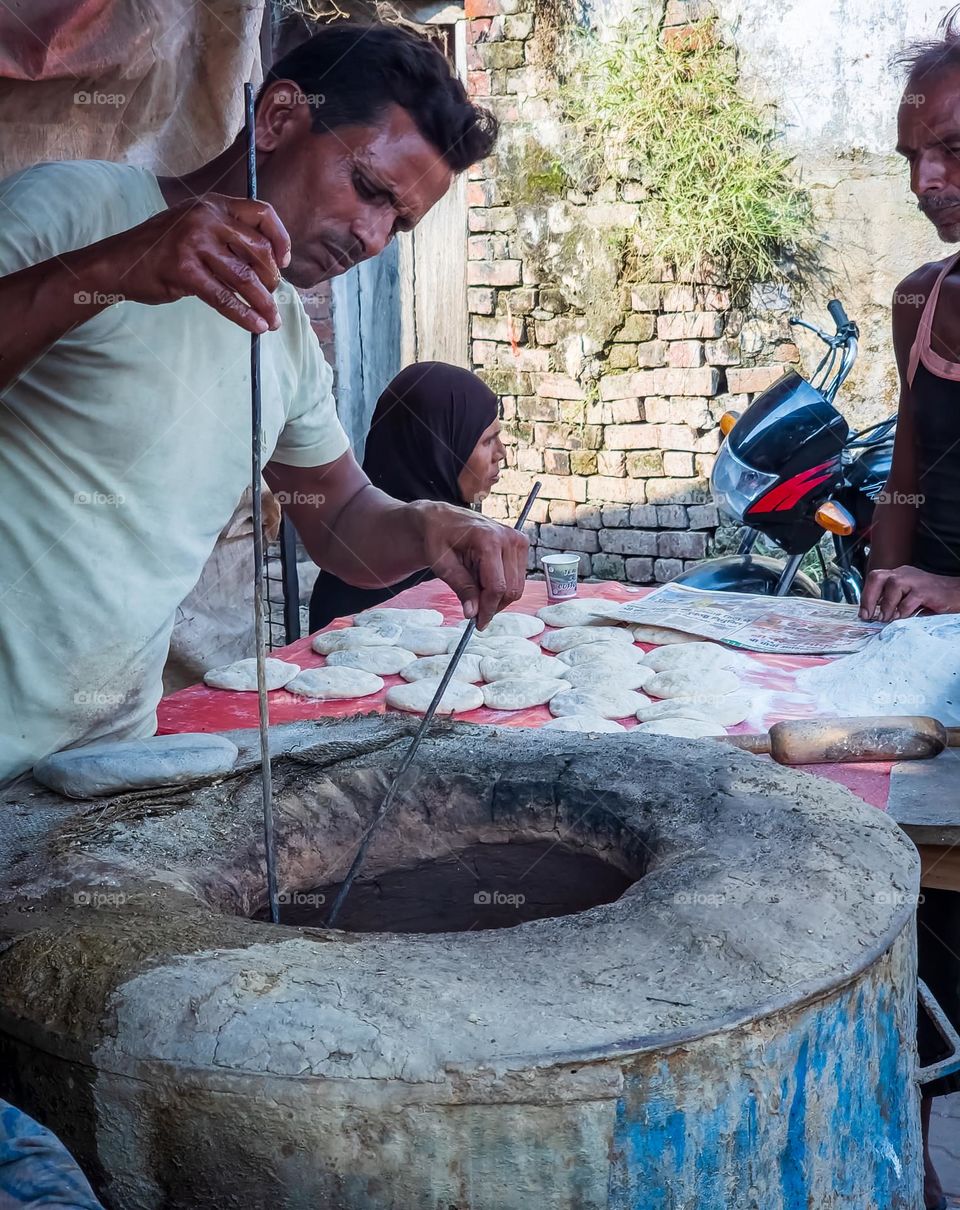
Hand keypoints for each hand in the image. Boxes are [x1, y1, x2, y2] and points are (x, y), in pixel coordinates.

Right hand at [95, 195, 290, 333]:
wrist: (119, 262)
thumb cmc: (163, 249)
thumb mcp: (196, 227)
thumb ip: (228, 238)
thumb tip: (269, 266)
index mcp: (213, 205)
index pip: (262, 213)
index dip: (280, 239)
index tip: (284, 262)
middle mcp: (206, 218)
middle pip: (259, 251)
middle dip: (273, 280)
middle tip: (273, 298)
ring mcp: (194, 243)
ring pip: (244, 278)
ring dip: (264, 304)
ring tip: (272, 322)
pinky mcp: (184, 271)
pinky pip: (224, 298)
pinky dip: (244, 315)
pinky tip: (256, 326)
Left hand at [417, 502, 527, 629]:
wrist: (443, 518)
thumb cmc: (439, 537)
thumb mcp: (442, 565)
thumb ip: (461, 587)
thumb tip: (473, 613)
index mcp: (488, 540)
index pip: (496, 586)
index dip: (487, 609)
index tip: (478, 623)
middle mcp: (509, 538)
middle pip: (510, 589)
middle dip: (493, 606)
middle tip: (475, 614)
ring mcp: (518, 540)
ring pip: (516, 586)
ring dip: (497, 596)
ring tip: (475, 591)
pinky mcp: (520, 544)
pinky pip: (517, 577)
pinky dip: (502, 586)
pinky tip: (484, 580)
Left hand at [859, 565, 959, 620]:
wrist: (957, 593)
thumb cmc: (933, 597)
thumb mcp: (909, 596)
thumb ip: (892, 600)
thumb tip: (873, 613)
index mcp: (899, 574)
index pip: (875, 578)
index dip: (865, 596)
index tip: (863, 613)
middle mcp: (904, 574)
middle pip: (878, 577)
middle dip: (869, 598)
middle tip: (868, 616)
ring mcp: (915, 580)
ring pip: (892, 587)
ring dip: (887, 607)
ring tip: (887, 619)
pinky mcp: (926, 591)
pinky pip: (908, 601)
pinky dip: (903, 612)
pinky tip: (903, 618)